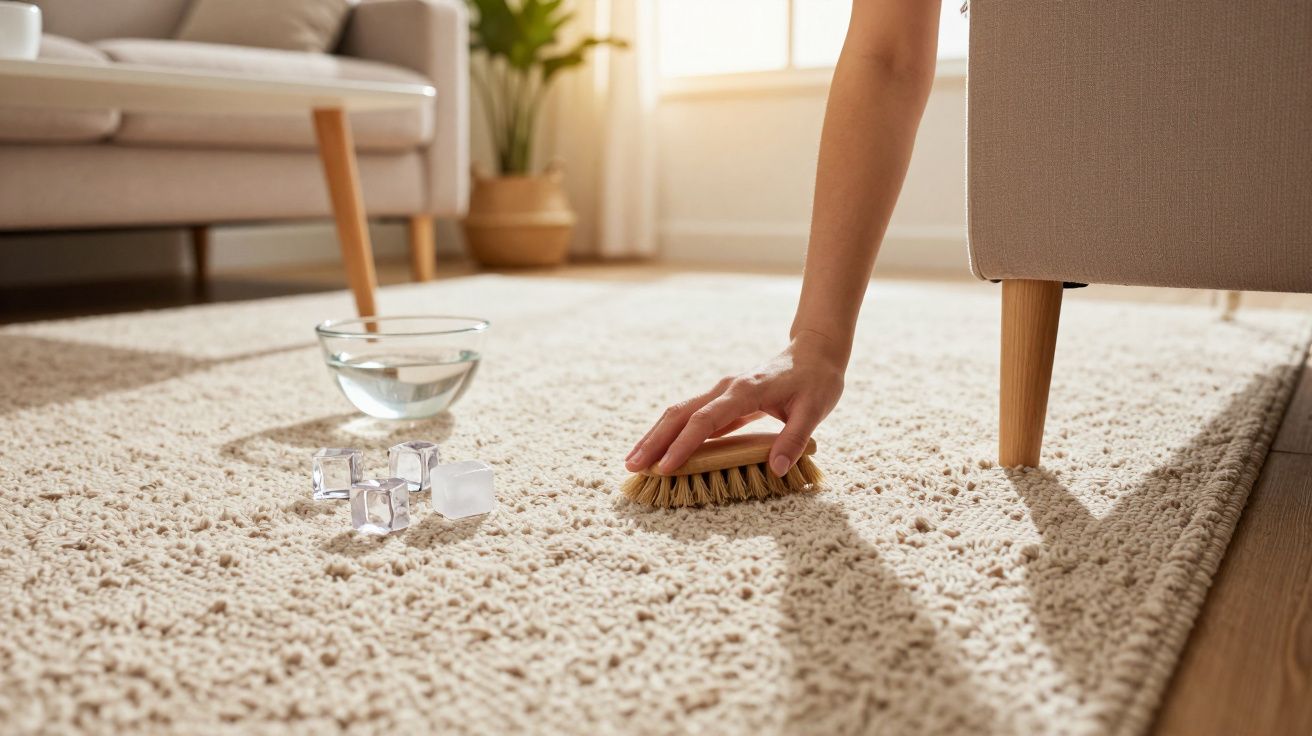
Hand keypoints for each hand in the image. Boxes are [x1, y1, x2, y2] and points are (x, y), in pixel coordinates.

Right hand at [624, 331, 845, 476]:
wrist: (815, 352)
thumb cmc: (817, 381)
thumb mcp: (814, 410)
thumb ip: (795, 439)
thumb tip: (776, 469)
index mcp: (745, 391)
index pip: (706, 421)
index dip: (684, 445)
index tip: (666, 468)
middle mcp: (726, 389)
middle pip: (680, 414)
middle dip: (654, 441)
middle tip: (632, 467)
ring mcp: (721, 394)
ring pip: (679, 414)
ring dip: (655, 437)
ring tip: (634, 462)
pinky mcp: (722, 401)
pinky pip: (691, 418)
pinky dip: (671, 434)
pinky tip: (660, 452)